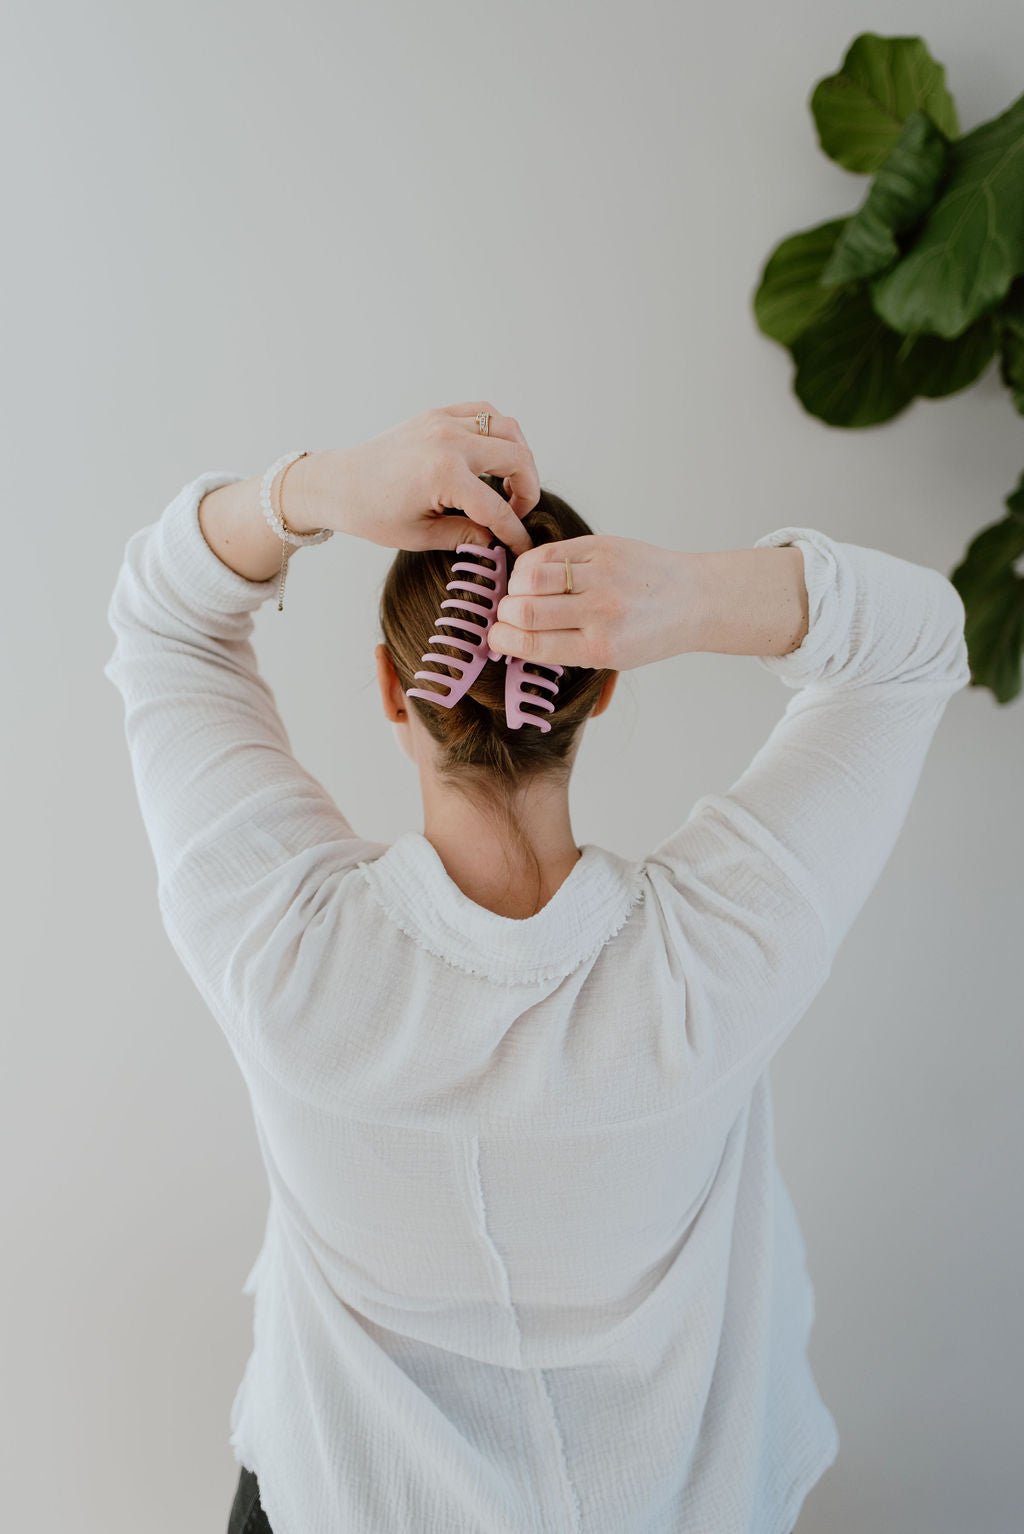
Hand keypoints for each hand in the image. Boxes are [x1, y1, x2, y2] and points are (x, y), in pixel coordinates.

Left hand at [297, 402, 537, 555]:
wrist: (337, 483)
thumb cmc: (371, 513)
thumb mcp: (420, 536)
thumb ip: (465, 535)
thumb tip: (496, 540)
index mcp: (444, 475)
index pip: (498, 508)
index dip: (516, 532)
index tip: (523, 548)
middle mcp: (449, 441)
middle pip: (517, 459)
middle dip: (528, 491)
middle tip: (518, 512)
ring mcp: (443, 422)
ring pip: (508, 428)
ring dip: (519, 457)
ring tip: (510, 484)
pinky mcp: (437, 414)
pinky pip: (484, 412)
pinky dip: (498, 431)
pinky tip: (494, 456)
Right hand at [487, 534, 703, 670]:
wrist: (692, 600)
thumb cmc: (650, 634)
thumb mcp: (616, 661)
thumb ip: (569, 660)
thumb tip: (514, 657)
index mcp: (600, 649)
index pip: (531, 644)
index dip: (502, 639)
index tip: (497, 636)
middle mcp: (601, 613)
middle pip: (525, 610)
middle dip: (504, 613)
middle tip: (508, 614)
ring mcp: (602, 576)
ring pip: (531, 576)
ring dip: (515, 586)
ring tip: (521, 592)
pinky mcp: (602, 547)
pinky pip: (548, 553)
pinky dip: (531, 564)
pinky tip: (536, 573)